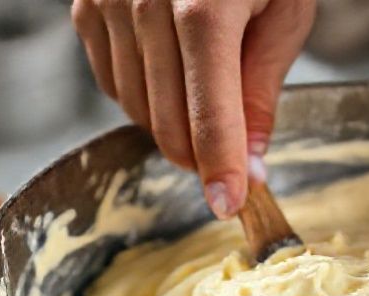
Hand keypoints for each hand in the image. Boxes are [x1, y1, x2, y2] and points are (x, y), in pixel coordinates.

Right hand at [71, 0, 315, 217]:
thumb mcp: (284, 12)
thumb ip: (261, 88)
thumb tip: (250, 162)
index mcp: (204, 3)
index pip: (208, 113)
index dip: (221, 167)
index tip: (231, 203)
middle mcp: (144, 0)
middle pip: (166, 121)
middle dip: (201, 156)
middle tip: (231, 167)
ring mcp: (107, 1)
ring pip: (135, 109)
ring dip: (173, 127)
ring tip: (207, 104)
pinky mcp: (85, 5)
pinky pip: (111, 83)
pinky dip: (142, 99)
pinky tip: (171, 79)